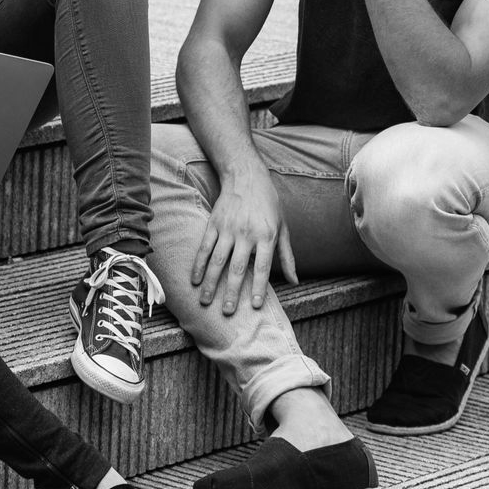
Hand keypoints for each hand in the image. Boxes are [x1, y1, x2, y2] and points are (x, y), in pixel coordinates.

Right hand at [191, 163, 297, 314]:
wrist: (246, 175)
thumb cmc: (269, 203)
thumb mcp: (283, 227)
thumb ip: (287, 256)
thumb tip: (294, 281)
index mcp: (267, 236)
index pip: (263, 267)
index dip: (259, 287)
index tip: (255, 306)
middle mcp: (247, 233)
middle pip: (238, 268)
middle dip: (232, 292)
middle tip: (228, 312)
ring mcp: (228, 229)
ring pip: (217, 260)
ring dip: (211, 282)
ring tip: (205, 301)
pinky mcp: (214, 223)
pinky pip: (205, 247)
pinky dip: (198, 264)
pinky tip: (194, 279)